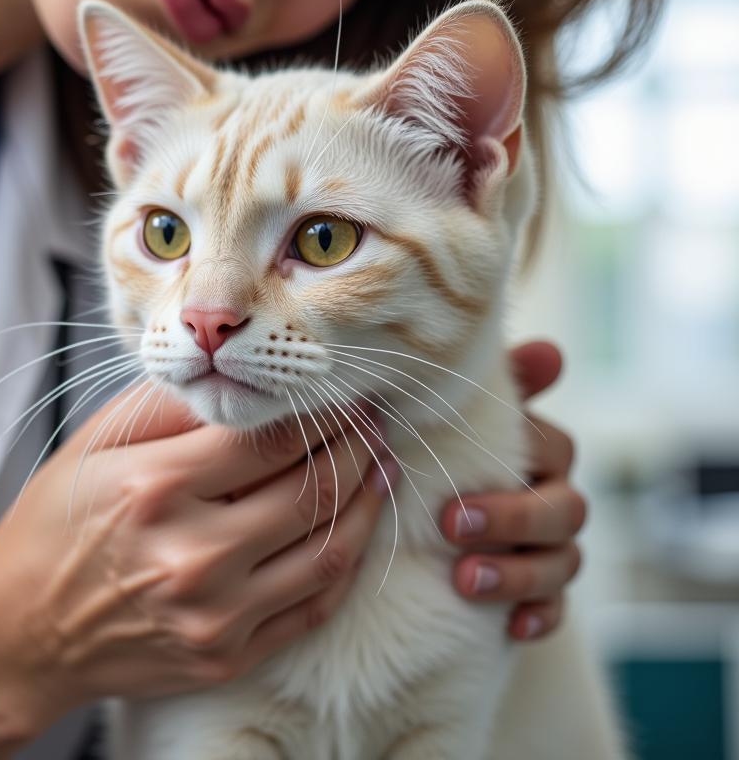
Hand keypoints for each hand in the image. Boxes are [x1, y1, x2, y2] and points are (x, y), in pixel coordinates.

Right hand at [0, 386, 390, 756]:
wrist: (21, 631)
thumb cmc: (54, 526)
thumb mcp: (94, 444)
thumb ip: (168, 407)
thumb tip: (238, 381)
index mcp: (156, 488)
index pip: (268, 439)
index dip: (319, 412)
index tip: (340, 395)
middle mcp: (191, 554)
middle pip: (308, 489)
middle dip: (354, 447)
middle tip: (372, 423)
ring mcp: (214, 614)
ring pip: (327, 551)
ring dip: (366, 503)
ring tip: (379, 469)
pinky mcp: (226, 654)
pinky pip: (312, 606)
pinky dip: (345, 562)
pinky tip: (353, 528)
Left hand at [439, 341, 586, 641]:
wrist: (410, 516)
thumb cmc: (437, 449)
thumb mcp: (451, 417)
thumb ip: (495, 386)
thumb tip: (550, 351)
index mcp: (537, 450)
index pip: (556, 448)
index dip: (524, 457)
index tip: (467, 473)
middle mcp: (553, 497)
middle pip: (566, 509)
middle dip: (513, 518)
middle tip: (452, 525)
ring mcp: (552, 550)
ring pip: (564, 563)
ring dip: (517, 573)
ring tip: (464, 579)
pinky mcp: (542, 596)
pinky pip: (560, 611)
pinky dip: (539, 617)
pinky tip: (512, 626)